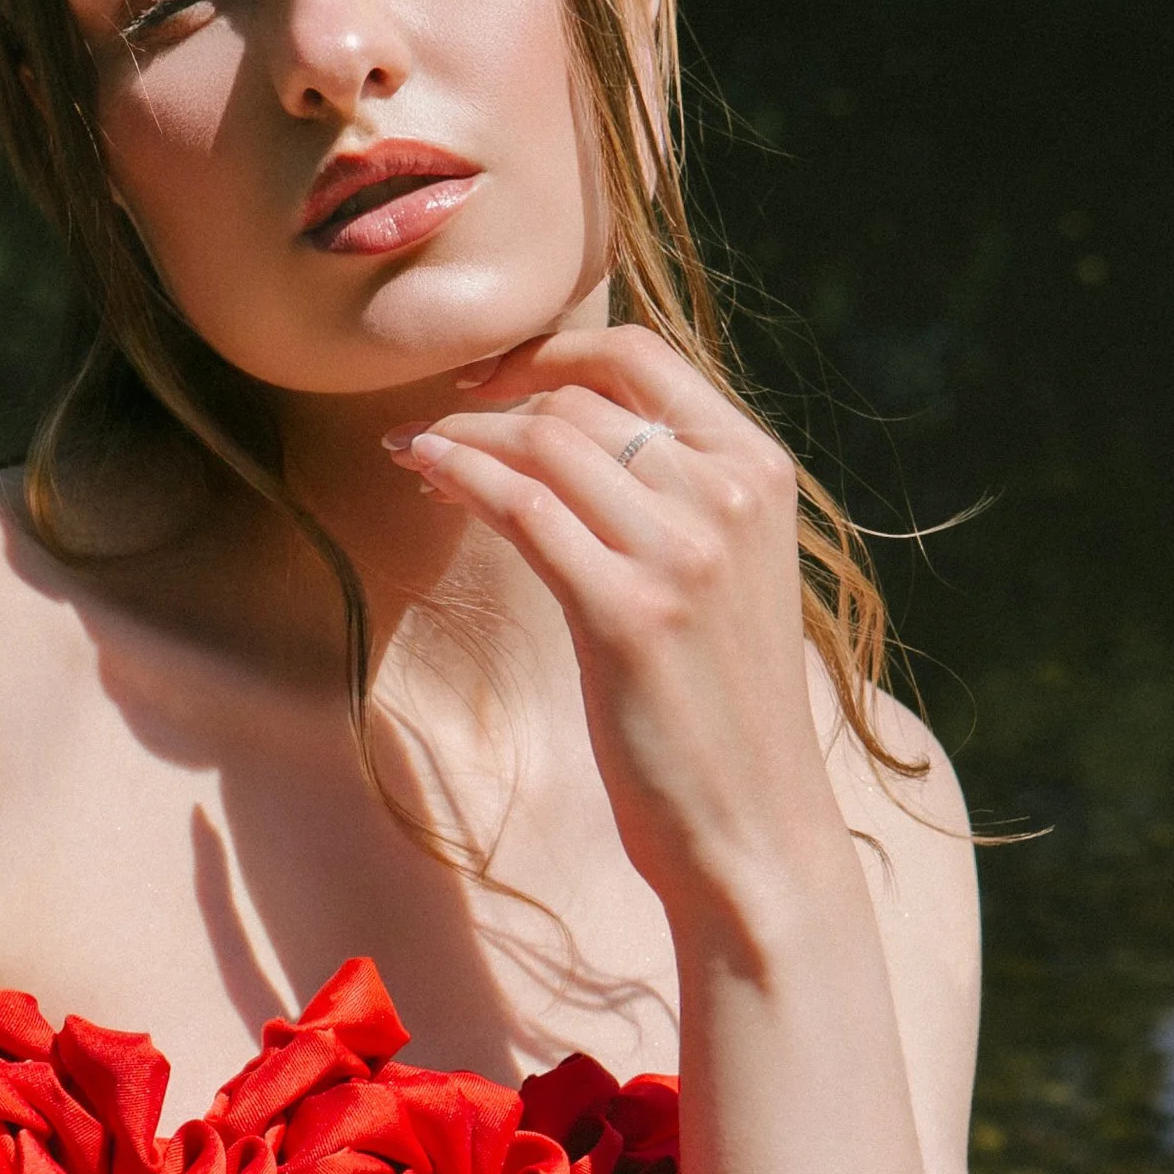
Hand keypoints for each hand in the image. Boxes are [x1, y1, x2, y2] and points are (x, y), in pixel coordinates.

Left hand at [387, 327, 844, 935]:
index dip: (549, 349)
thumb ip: (675, 498)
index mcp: (759, 471)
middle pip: (579, 399)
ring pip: (543, 443)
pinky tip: (423, 475)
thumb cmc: (723, 709)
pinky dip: (460, 477)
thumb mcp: (722, 576)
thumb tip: (575, 437)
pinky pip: (521, 508)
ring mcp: (683, 553)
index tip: (487, 376)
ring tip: (414, 455)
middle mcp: (729, 495)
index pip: (641, 357)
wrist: (756, 824)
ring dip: (461, 437)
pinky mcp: (629, 613)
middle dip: (490, 401)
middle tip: (432, 426)